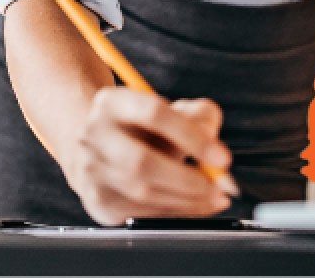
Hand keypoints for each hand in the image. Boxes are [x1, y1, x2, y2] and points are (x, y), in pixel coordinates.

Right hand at [62, 88, 240, 225]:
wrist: (99, 148)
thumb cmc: (145, 128)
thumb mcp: (173, 110)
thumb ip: (202, 118)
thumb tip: (216, 156)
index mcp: (113, 102)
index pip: (154, 114)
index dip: (192, 136)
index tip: (223, 158)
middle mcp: (94, 134)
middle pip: (142, 161)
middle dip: (188, 180)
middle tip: (220, 187)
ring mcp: (91, 170)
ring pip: (142, 192)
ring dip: (186, 200)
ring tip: (214, 198)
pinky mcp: (98, 201)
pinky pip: (141, 214)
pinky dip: (174, 213)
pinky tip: (194, 206)